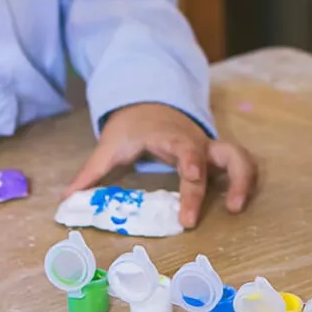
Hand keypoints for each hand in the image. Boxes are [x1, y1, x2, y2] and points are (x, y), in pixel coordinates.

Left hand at [64, 102, 256, 228]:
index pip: (187, 149)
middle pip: (223, 154)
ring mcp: (209, 149)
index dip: (192, 163)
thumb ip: (92, 172)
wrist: (150, 103)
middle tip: (228, 209)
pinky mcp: (216, 158)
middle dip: (230, 179)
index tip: (194, 178)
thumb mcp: (110, 145)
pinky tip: (237, 204)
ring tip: (236, 207)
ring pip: (240, 157)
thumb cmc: (131, 127)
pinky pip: (240, 166)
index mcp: (171, 137)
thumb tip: (66, 198)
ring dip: (244, 180)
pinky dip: (244, 182)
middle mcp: (196, 142)